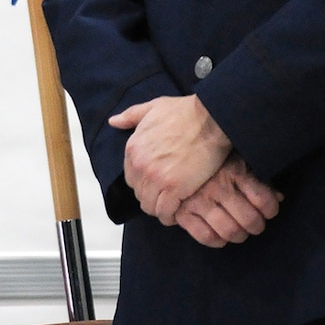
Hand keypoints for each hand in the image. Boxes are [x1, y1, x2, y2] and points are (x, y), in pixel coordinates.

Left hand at [110, 95, 231, 222]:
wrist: (211, 120)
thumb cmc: (185, 112)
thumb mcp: (153, 108)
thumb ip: (131, 116)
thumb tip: (113, 121)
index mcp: (133, 148)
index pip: (130, 178)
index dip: (143, 183)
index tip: (156, 184)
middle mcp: (140, 165)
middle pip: (139, 193)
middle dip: (151, 196)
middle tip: (166, 196)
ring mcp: (156, 178)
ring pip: (150, 206)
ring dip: (159, 208)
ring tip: (172, 206)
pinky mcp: (174, 189)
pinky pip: (165, 212)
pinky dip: (170, 216)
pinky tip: (177, 212)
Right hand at [173, 155, 283, 246]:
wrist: (171, 148)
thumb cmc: (208, 156)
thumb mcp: (235, 158)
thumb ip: (257, 177)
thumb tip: (278, 196)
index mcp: (233, 170)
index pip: (263, 199)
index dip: (271, 209)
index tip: (268, 211)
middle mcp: (217, 186)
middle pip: (249, 220)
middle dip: (256, 226)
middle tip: (254, 225)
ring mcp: (199, 200)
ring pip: (230, 231)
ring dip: (239, 235)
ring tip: (239, 231)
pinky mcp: (183, 211)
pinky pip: (205, 235)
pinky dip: (216, 240)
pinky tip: (219, 235)